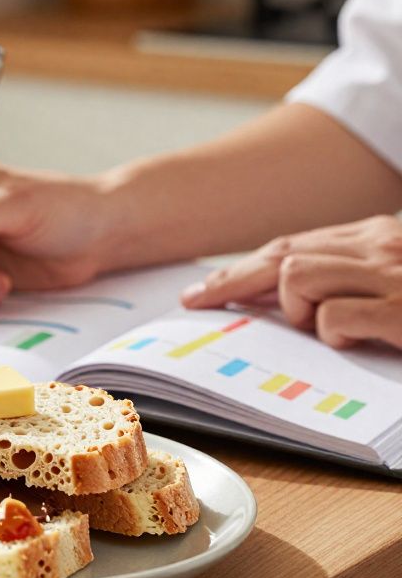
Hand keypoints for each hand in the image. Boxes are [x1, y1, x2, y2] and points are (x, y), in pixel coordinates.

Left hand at [181, 215, 401, 348]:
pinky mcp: (400, 310)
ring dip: (298, 310)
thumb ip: (341, 280)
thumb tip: (274, 298)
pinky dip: (333, 334)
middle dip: (231, 282)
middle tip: (197, 300)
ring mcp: (391, 276)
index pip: (293, 247)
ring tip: (333, 332)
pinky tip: (356, 340)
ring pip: (296, 276)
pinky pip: (332, 316)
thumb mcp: (389, 282)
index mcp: (377, 237)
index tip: (207, 289)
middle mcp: (380, 246)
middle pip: (282, 256)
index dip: (243, 270)